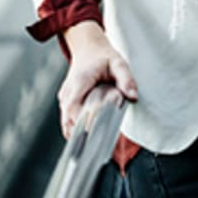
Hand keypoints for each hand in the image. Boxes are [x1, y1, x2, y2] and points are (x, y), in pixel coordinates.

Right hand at [59, 22, 137, 138]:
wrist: (88, 48)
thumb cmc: (104, 56)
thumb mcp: (119, 63)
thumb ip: (126, 79)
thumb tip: (133, 97)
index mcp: (79, 82)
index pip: (74, 108)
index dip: (82, 123)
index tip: (94, 134)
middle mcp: (68, 92)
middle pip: (68, 119)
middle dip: (80, 134)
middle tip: (95, 149)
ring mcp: (64, 97)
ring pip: (66, 122)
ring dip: (77, 133)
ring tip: (91, 149)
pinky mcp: (66, 101)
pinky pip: (68, 119)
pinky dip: (75, 128)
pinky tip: (87, 138)